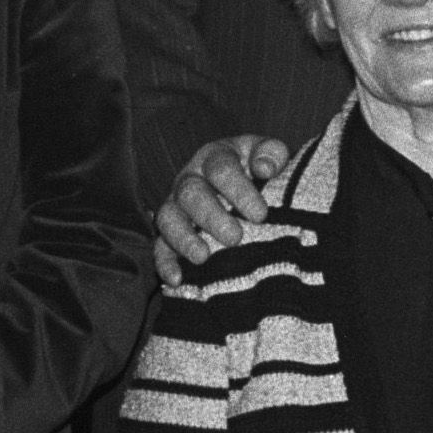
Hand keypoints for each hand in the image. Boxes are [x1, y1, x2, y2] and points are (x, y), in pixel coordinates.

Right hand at [152, 134, 289, 286]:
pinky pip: (159, 246)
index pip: (221, 168)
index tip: (260, 214)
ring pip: (168, 218)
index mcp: (215, 157)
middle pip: (191, 193)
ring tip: (203, 257)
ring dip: (183, 238)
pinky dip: (165, 263)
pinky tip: (177, 280)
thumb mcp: (268, 154)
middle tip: (235, 238)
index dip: (239, 190)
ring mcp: (176, 206)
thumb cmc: (258, 171)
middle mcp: (191, 179)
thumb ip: (272, 153)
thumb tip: (265, 168)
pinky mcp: (169, 232)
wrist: (243, 185)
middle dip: (211, 216)